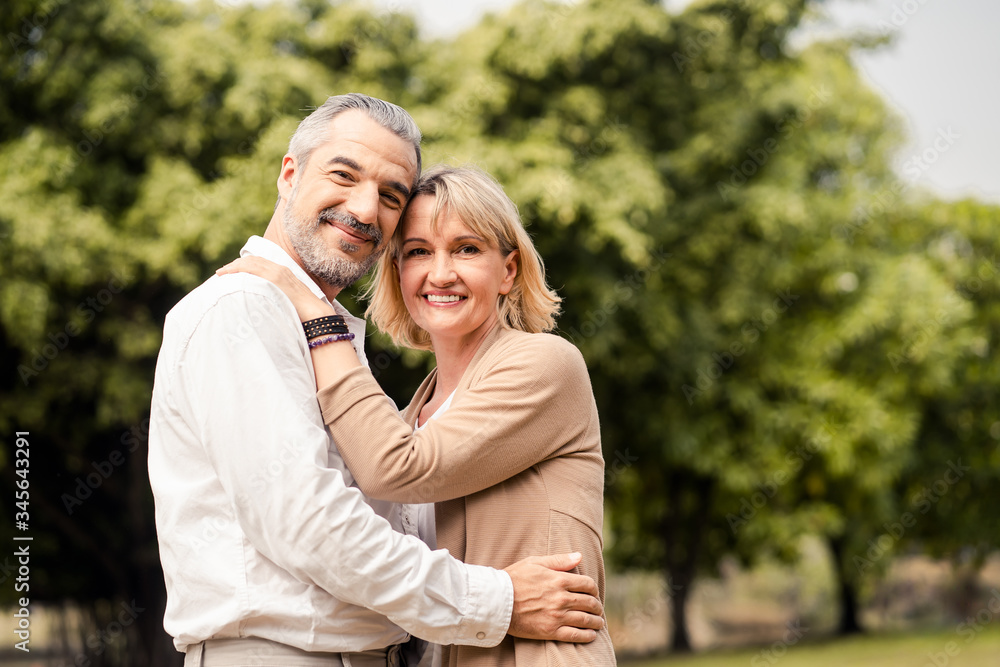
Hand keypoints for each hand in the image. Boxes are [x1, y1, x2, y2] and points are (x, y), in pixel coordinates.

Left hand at [216, 256, 332, 320]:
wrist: (316, 316)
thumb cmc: (305, 314)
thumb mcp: (289, 301)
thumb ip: (278, 297)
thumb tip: (267, 306)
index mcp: (284, 273)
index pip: (261, 263)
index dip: (245, 265)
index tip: (234, 271)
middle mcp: (280, 269)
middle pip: (253, 260)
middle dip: (237, 264)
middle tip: (224, 272)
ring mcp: (277, 272)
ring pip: (250, 262)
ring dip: (234, 266)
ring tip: (221, 273)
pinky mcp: (274, 278)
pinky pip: (251, 268)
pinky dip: (238, 268)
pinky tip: (228, 274)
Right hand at [504, 553, 603, 642]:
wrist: (496, 601)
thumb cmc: (514, 578)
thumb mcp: (535, 562)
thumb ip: (559, 560)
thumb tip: (579, 556)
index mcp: (559, 580)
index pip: (587, 585)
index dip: (594, 589)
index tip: (593, 593)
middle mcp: (561, 598)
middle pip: (589, 603)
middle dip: (597, 606)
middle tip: (597, 608)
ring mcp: (556, 616)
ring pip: (585, 620)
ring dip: (596, 621)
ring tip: (598, 622)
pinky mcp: (550, 631)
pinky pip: (575, 635)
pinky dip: (587, 636)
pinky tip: (591, 635)